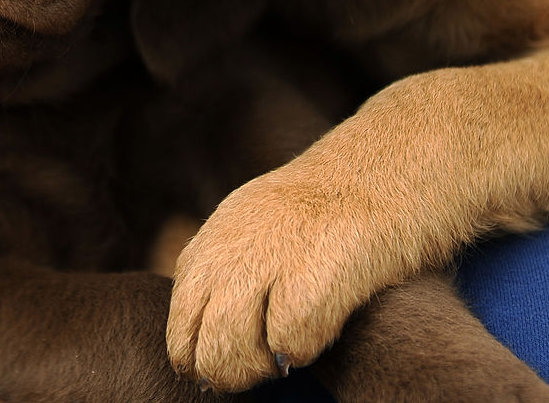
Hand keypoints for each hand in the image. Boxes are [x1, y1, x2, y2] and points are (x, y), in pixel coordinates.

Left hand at [166, 164, 378, 391]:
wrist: (368, 178)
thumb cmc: (312, 215)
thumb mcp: (245, 231)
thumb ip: (219, 277)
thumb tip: (199, 350)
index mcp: (206, 250)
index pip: (181, 327)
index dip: (198, 356)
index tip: (221, 363)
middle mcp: (223, 259)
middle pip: (201, 350)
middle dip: (227, 372)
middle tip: (259, 364)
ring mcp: (260, 270)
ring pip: (231, 356)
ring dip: (262, 367)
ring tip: (287, 347)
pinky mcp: (304, 286)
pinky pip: (289, 347)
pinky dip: (306, 346)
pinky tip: (323, 318)